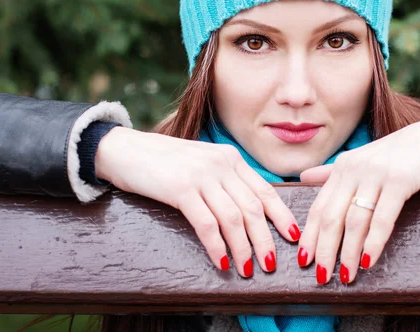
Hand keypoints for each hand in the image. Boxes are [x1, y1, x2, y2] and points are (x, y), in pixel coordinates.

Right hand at [95, 127, 300, 276]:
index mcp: (230, 159)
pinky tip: (221, 262)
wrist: (125, 149)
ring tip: (248, 269)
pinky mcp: (180, 188)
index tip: (293, 236)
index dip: (281, 216)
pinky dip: (217, 246)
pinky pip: (206, 223)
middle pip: (253, 208)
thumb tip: (248, 211)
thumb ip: (225, 180)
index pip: (264, 191)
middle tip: (270, 264)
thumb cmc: (165, 162)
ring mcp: (201, 175)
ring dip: (243, 248)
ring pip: (233, 218)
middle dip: (265, 239)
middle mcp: (221, 165)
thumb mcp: (203, 164)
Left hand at [298, 113, 419, 283]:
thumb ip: (334, 172)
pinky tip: (368, 261)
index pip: (318, 206)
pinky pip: (382, 218)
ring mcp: (376, 173)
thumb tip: (303, 177)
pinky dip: (373, 242)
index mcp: (343, 166)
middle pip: (330, 216)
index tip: (303, 260)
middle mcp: (354, 168)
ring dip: (347, 253)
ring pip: (354, 221)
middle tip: (322, 277)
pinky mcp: (400, 180)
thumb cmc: (405, 152)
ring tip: (346, 276)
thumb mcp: (365, 159)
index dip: (310, 236)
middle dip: (324, 250)